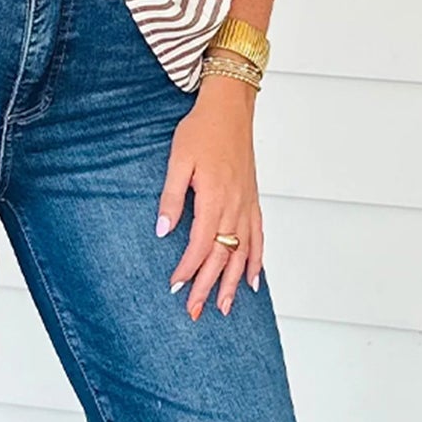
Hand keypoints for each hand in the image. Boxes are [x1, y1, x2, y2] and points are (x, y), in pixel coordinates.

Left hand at [155, 77, 263, 318]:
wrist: (230, 109)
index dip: (188, 269)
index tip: (175, 288)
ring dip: (233, 283)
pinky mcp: (253, 200)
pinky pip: (258, 237)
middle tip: (195, 311)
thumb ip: (171, 198)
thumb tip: (163, 231)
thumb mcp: (178, 161)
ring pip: (243, 253)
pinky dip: (257, 261)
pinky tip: (253, 280)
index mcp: (215, 198)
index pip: (202, 245)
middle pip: (223, 256)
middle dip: (207, 286)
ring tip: (224, 308)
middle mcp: (235, 207)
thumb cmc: (201, 131)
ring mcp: (247, 205)